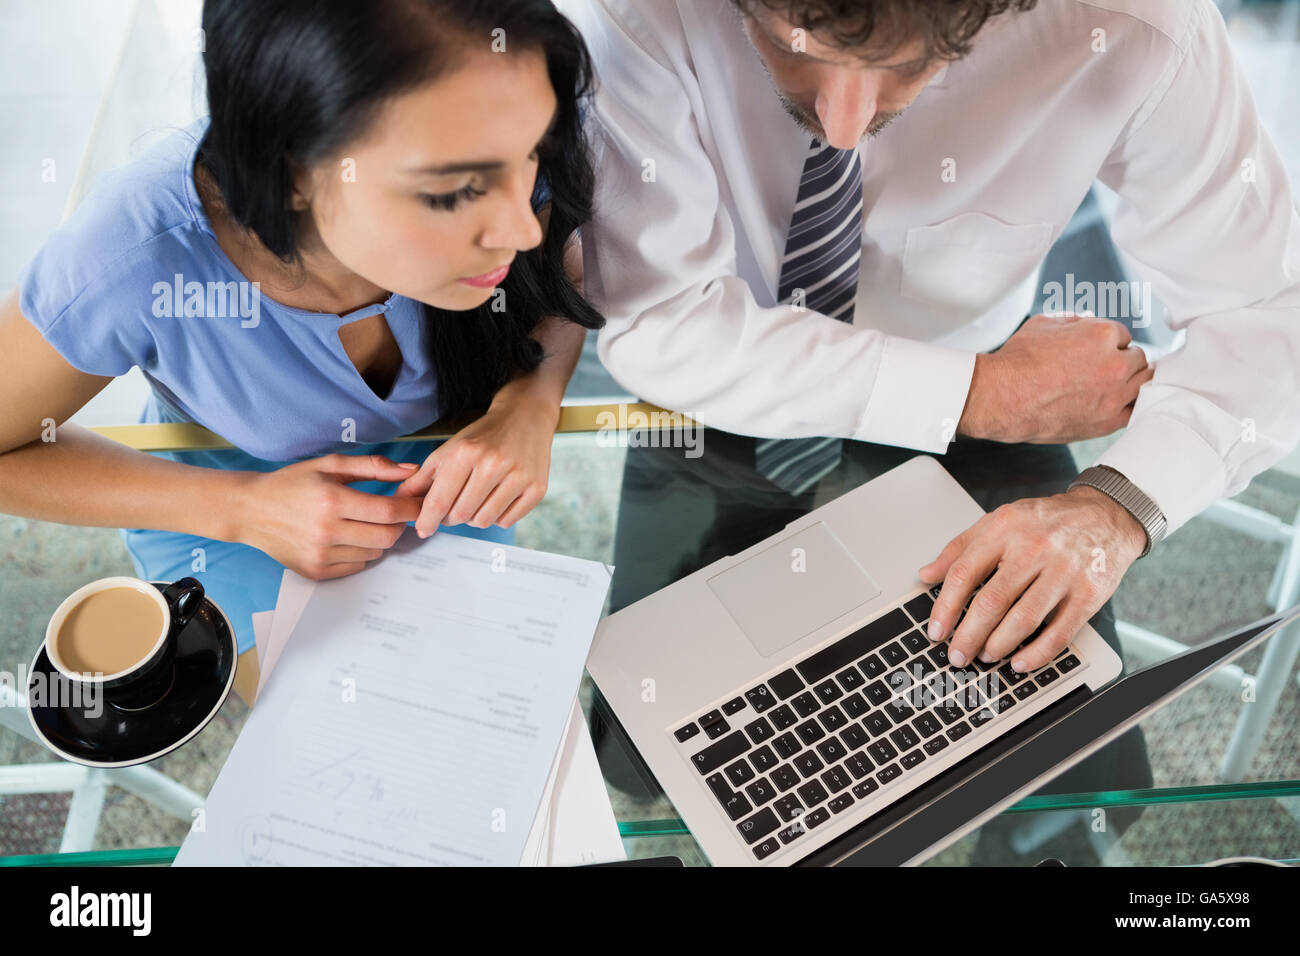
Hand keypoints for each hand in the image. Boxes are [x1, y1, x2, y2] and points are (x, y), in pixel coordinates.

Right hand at [236, 454, 423, 579]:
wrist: (251, 510)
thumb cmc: (292, 483)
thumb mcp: (330, 465)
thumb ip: (373, 466)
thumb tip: (411, 470)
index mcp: (332, 500)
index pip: (389, 511)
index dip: (411, 508)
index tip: (420, 503)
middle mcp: (327, 531)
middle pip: (387, 536)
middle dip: (398, 525)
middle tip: (393, 513)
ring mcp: (320, 555)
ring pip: (375, 553)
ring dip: (378, 538)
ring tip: (363, 523)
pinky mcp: (315, 571)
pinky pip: (357, 566)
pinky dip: (361, 552)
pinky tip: (347, 537)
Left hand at [394, 390, 557, 535]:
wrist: (526, 417)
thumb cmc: (484, 435)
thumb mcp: (449, 449)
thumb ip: (423, 477)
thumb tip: (399, 500)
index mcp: (466, 452)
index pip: (439, 500)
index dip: (427, 520)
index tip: (422, 529)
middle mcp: (493, 464)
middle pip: (460, 515)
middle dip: (451, 517)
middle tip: (452, 508)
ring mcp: (518, 477)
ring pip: (483, 521)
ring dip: (474, 517)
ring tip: (475, 501)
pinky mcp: (537, 488)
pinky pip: (506, 521)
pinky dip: (497, 516)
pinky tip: (496, 499)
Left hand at [916, 485, 1146, 670]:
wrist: (1105, 516)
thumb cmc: (1046, 522)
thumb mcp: (998, 522)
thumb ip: (959, 548)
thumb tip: (926, 574)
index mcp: (1005, 530)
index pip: (964, 573)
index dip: (945, 607)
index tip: (936, 631)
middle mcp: (1034, 549)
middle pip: (992, 601)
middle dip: (968, 635)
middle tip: (957, 655)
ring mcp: (1063, 572)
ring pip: (1023, 619)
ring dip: (998, 645)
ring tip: (984, 655)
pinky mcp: (1088, 594)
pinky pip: (1059, 633)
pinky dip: (1036, 654)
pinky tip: (1019, 662)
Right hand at [957, 313, 1154, 443]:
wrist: (1002, 398)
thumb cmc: (1017, 361)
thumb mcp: (1043, 324)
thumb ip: (1074, 323)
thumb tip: (1084, 325)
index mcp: (1102, 334)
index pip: (1123, 335)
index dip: (1108, 343)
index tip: (1095, 352)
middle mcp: (1115, 363)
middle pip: (1138, 358)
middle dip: (1122, 360)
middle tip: (1103, 368)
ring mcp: (1114, 395)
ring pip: (1143, 382)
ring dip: (1130, 381)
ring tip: (1113, 384)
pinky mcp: (1108, 421)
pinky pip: (1134, 410)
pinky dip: (1129, 405)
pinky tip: (1117, 403)